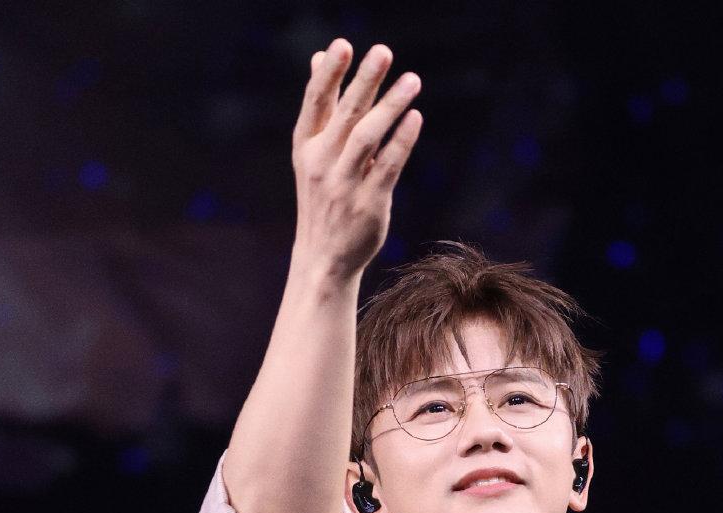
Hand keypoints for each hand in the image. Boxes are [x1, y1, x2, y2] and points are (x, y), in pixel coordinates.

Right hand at [291, 38, 422, 281]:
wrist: (323, 257)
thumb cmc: (322, 197)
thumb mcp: (314, 153)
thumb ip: (324, 106)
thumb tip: (320, 57)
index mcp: (307, 146)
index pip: (316, 102)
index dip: (329, 73)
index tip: (343, 44)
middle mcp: (322, 163)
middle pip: (346, 114)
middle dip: (365, 81)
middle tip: (383, 51)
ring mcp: (345, 184)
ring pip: (368, 138)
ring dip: (390, 106)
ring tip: (413, 80)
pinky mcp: (369, 204)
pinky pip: (387, 167)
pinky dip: (402, 141)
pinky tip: (415, 118)